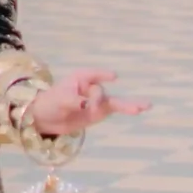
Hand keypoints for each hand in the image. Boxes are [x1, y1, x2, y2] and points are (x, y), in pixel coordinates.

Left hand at [29, 68, 150, 137]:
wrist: (46, 118)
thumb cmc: (50, 103)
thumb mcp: (59, 100)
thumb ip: (74, 101)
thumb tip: (87, 105)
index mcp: (80, 78)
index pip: (93, 75)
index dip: (102, 75)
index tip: (114, 77)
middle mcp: (91, 87)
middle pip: (100, 92)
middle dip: (99, 100)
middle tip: (91, 109)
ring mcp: (97, 100)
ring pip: (113, 101)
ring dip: (127, 104)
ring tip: (145, 106)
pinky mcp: (100, 112)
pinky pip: (114, 110)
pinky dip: (126, 109)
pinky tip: (140, 109)